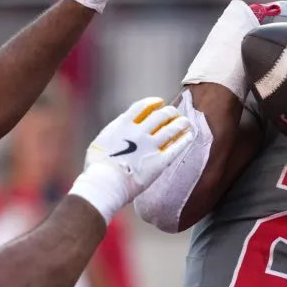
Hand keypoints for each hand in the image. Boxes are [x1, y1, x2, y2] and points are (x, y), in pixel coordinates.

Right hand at [69, 97, 192, 221]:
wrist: (105, 184)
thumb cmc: (97, 167)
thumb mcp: (100, 142)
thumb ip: (114, 131)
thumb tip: (121, 126)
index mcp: (123, 124)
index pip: (143, 106)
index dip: (153, 103)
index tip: (160, 102)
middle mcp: (139, 132)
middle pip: (160, 115)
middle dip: (170, 112)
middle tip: (174, 113)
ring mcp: (150, 146)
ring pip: (172, 128)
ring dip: (181, 123)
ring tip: (186, 122)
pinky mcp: (159, 162)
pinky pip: (176, 147)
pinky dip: (184, 139)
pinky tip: (189, 135)